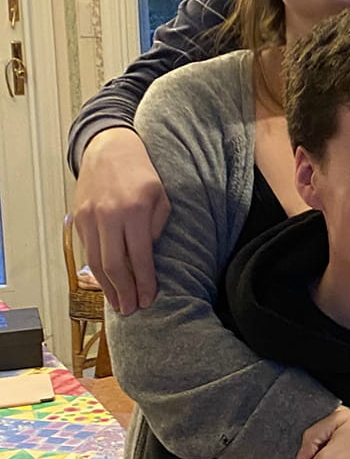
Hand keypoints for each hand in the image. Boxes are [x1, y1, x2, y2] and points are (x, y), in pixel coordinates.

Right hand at [72, 127, 169, 313]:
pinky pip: (88, 250)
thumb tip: (148, 254)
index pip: (140, 256)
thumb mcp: (162, 194)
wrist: (110, 148)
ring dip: (107, 286)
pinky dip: (96, 270)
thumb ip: (158, 226)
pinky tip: (105, 282)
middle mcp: (110, 216)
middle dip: (124, 291)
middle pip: (114, 265)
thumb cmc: (142, 172)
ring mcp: (90, 218)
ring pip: (96, 262)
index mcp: (135, 210)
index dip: (145, 281)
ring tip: (118, 303)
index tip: (150, 299)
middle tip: (132, 310)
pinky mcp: (78, 219)